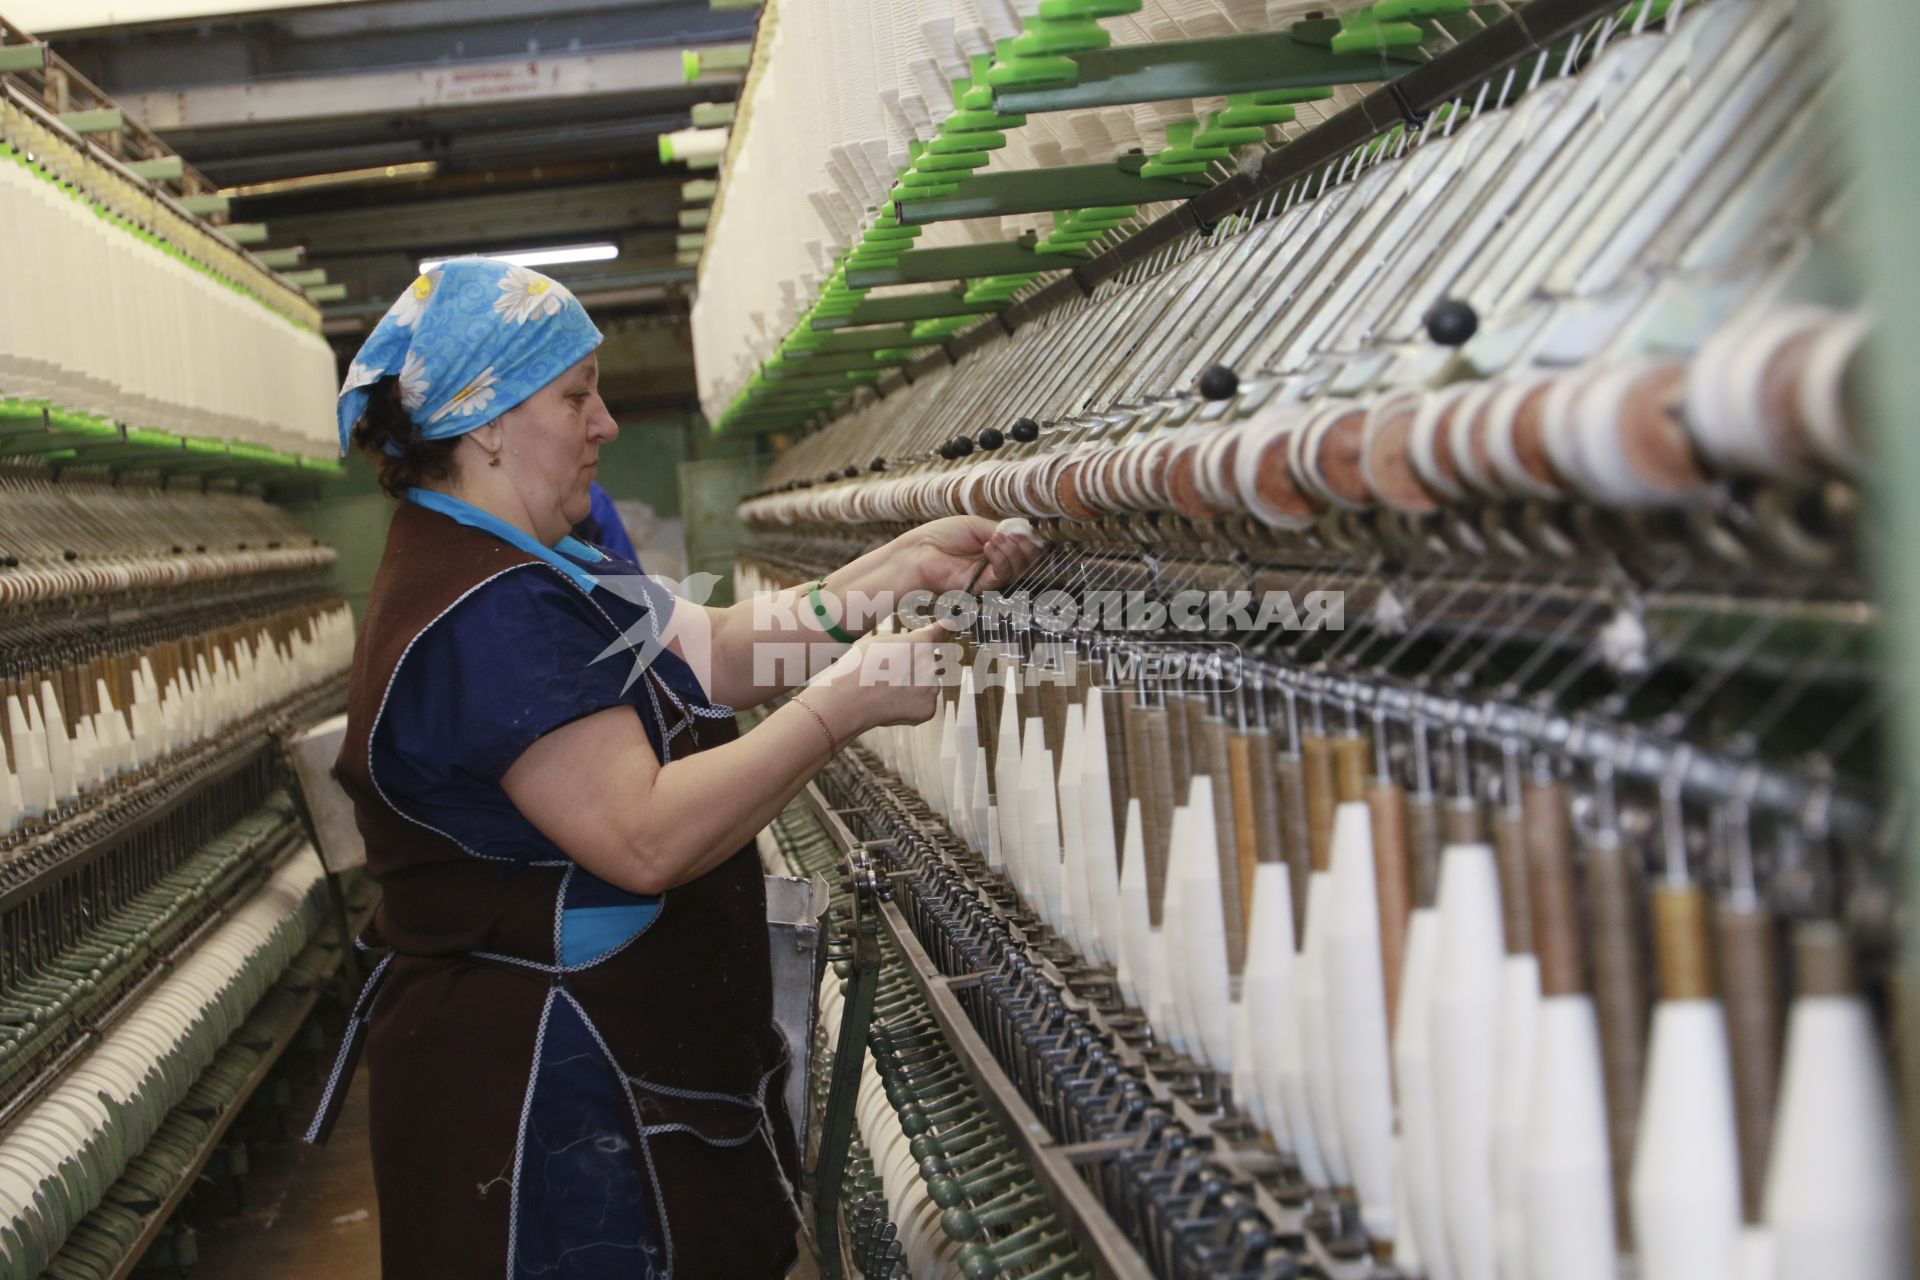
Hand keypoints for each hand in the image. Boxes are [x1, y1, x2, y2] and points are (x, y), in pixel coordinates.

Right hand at [808, 623, 953, 733]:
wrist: (850, 699)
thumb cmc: (858, 668)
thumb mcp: (880, 642)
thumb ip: (904, 641)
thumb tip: (912, 643)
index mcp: (920, 643)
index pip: (943, 631)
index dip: (948, 628)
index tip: (953, 625)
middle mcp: (930, 664)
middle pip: (932, 664)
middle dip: (918, 668)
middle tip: (893, 674)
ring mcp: (931, 688)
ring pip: (927, 686)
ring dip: (915, 688)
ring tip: (889, 690)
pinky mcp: (929, 709)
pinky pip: (924, 705)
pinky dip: (912, 706)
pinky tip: (894, 703)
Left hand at [894, 516, 1042, 595]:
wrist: (919, 551)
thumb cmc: (941, 536)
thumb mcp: (976, 526)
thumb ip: (1001, 531)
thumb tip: (1025, 532)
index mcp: (993, 549)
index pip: (1020, 548)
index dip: (1026, 540)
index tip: (1023, 530)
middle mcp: (992, 565)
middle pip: (1024, 561)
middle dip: (1024, 546)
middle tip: (1014, 535)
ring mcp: (987, 577)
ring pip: (1016, 569)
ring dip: (1011, 551)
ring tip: (995, 538)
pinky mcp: (980, 587)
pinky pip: (1000, 575)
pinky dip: (1000, 558)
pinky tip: (989, 546)